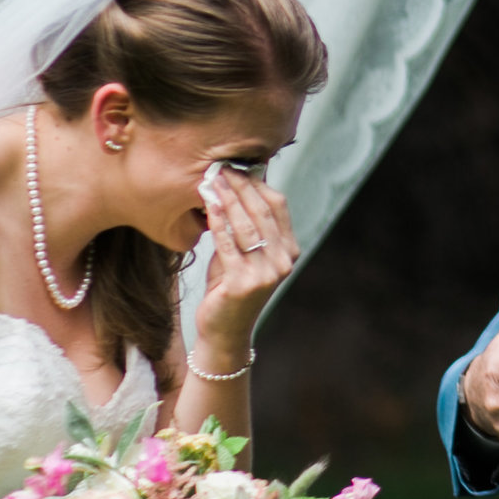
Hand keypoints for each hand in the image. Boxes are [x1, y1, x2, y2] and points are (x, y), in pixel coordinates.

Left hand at [195, 165, 297, 362]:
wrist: (225, 331)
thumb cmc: (229, 288)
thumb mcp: (242, 254)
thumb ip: (243, 226)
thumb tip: (234, 185)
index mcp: (289, 250)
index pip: (277, 206)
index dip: (257, 184)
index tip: (236, 168)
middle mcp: (283, 261)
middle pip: (262, 212)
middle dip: (240, 187)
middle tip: (221, 169)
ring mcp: (267, 274)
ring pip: (247, 226)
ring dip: (228, 200)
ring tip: (213, 182)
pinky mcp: (245, 284)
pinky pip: (229, 245)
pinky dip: (219, 223)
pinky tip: (210, 206)